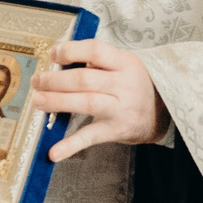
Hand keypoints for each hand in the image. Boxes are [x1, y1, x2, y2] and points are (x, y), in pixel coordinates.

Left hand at [33, 39, 166, 161]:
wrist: (165, 112)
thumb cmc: (137, 84)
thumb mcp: (125, 64)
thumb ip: (99, 61)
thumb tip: (63, 64)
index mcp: (125, 63)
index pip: (96, 50)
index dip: (71, 51)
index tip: (53, 54)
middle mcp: (123, 84)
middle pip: (84, 79)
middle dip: (56, 80)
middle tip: (37, 81)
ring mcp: (120, 108)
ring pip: (85, 103)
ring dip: (57, 102)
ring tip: (38, 101)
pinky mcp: (116, 130)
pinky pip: (91, 137)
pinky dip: (71, 146)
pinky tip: (53, 152)